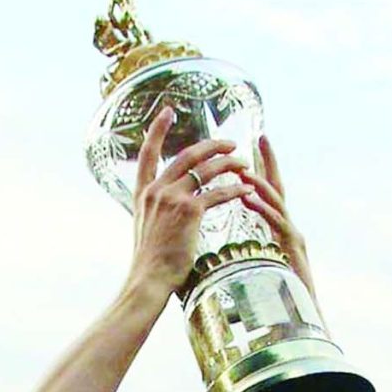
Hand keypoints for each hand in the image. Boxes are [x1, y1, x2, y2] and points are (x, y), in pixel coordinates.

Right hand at [129, 106, 251, 294]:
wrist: (148, 280)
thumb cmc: (150, 264)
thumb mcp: (146, 229)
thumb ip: (156, 212)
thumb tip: (165, 210)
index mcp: (143, 194)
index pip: (147, 154)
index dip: (157, 130)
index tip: (167, 111)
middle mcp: (156, 191)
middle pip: (187, 155)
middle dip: (212, 145)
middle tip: (230, 143)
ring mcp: (172, 199)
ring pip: (206, 170)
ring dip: (228, 163)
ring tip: (244, 163)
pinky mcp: (189, 212)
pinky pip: (218, 193)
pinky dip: (236, 189)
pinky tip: (248, 189)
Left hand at [241, 137, 319, 311]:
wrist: (303, 325)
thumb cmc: (280, 304)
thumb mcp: (262, 272)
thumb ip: (252, 256)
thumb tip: (231, 257)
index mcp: (279, 232)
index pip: (268, 196)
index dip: (261, 172)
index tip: (250, 149)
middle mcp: (290, 230)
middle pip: (278, 190)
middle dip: (269, 162)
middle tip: (260, 136)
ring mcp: (294, 238)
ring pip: (278, 203)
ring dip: (262, 182)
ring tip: (245, 165)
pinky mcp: (294, 250)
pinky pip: (277, 224)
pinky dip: (263, 208)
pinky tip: (248, 197)